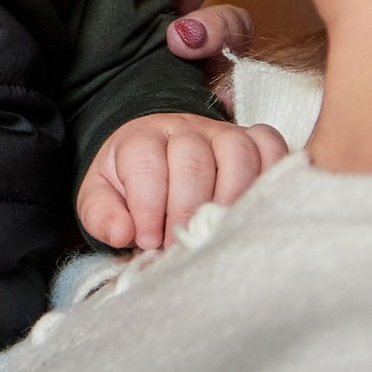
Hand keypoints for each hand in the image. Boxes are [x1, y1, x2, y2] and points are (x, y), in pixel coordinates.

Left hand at [77, 112, 288, 250]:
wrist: (156, 150)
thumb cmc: (129, 183)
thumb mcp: (101, 197)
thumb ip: (101, 215)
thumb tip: (121, 233)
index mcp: (141, 139)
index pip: (146, 164)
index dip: (149, 206)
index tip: (148, 240)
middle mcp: (183, 129)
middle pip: (192, 159)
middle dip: (187, 208)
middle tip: (182, 242)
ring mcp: (221, 132)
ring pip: (236, 152)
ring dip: (231, 196)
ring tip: (219, 230)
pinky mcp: (251, 140)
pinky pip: (270, 145)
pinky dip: (271, 172)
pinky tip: (259, 205)